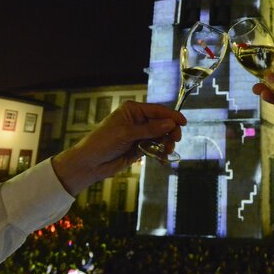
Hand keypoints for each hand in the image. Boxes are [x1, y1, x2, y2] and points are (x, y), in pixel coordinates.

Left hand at [51, 101, 185, 194]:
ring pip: (160, 137)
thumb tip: (170, 124)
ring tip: (166, 152)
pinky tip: (162, 159)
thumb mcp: (126, 134)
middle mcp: (137, 120)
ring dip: (166, 144)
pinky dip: (160, 153)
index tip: (184, 123)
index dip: (171, 116)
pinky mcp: (139, 148)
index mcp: (133, 110)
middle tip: (174, 141)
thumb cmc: (103, 142)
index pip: (157, 110)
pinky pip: (155, 148)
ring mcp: (139, 134)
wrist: (90, 163)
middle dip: (170, 132)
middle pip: (162, 123)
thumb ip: (149, 130)